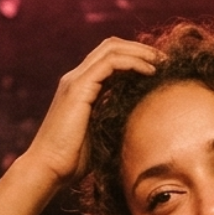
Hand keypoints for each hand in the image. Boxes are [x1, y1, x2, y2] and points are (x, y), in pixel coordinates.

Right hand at [24, 37, 161, 183]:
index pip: (109, 58)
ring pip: (111, 49)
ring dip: (140, 52)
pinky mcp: (78, 88)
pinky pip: (110, 63)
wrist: (48, 168)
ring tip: (162, 61)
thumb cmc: (73, 160)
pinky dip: (133, 62)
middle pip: (111, 46)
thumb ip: (113, 120)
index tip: (159, 67)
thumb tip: (141, 121)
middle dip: (140, 49)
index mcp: (81, 87)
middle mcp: (76, 78)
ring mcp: (75, 81)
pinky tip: (150, 72)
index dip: (135, 57)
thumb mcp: (100, 134)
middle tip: (165, 59)